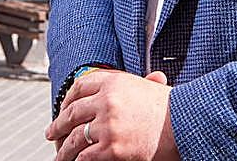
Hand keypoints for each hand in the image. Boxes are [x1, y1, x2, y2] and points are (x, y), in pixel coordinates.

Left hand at [45, 70, 177, 160]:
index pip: (80, 87)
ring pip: (75, 137)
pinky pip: (85, 156)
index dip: (67, 99)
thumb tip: (121, 85)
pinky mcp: (112, 149)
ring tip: (59, 155)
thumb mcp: (148, 87)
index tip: (63, 107)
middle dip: (58, 124)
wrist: (186, 125)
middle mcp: (107, 101)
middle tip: (51, 132)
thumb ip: (130, 85)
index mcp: (113, 82)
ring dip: (63, 148)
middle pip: (73, 112)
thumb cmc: (171, 108)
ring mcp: (108, 125)